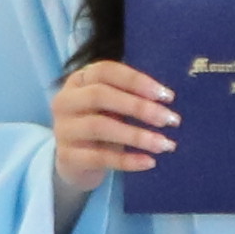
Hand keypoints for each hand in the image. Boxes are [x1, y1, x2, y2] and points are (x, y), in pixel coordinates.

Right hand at [49, 56, 176, 202]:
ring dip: (137, 135)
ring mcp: (63, 129)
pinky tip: (149, 162)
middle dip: (139, 107)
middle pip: (100, 96)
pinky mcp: (67, 157)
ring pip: (99, 127)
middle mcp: (65, 101)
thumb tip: (165, 98)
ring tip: (165, 144)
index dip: (136, 81)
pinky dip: (127, 160)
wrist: (74, 162)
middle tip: (171, 120)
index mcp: (79, 80)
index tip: (167, 96)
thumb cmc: (100, 124)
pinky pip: (99, 157)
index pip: (105, 71)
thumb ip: (131, 96)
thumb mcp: (111, 106)